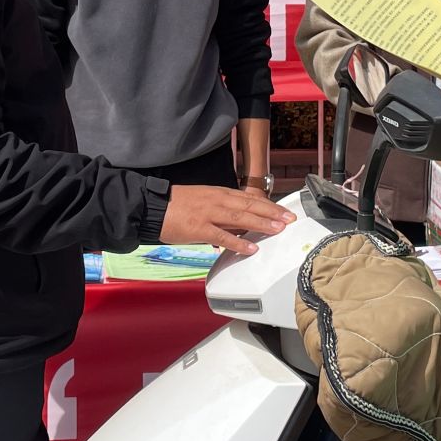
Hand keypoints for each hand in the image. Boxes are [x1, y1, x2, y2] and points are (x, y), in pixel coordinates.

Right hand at [160, 184, 294, 256]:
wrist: (151, 207)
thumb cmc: (175, 206)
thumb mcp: (203, 201)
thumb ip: (222, 211)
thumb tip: (241, 224)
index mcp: (218, 193)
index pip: (249, 197)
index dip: (269, 205)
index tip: (284, 211)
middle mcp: (217, 200)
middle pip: (250, 205)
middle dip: (272, 213)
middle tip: (289, 220)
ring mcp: (208, 214)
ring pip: (241, 217)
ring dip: (262, 223)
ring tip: (278, 230)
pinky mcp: (199, 228)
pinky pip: (223, 236)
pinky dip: (238, 242)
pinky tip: (251, 248)